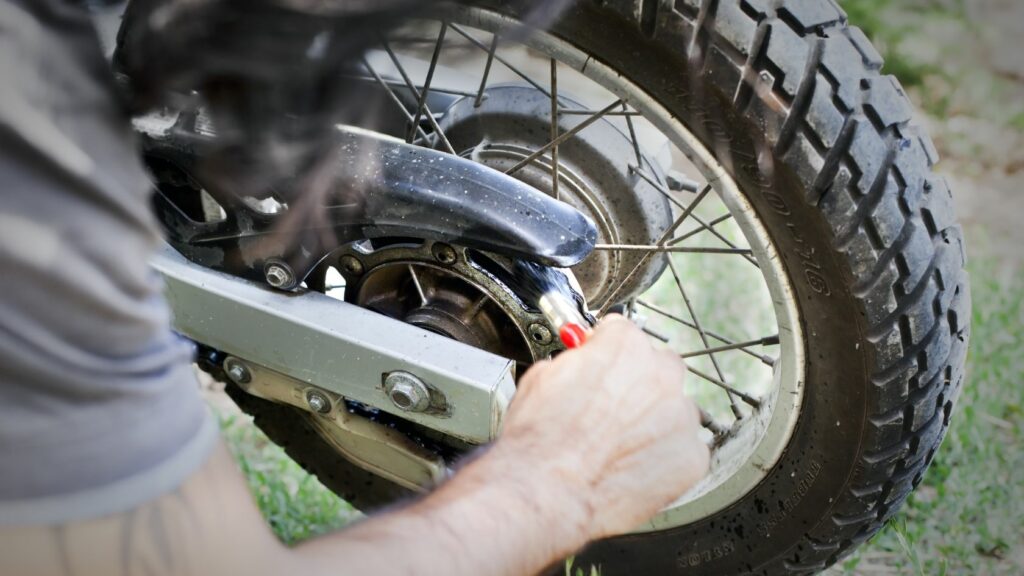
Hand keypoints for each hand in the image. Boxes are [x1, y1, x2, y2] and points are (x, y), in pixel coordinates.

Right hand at [491, 315, 708, 538]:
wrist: (549, 490)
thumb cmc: (541, 438)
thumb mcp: (543, 377)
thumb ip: (575, 363)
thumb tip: (579, 366)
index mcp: (625, 346)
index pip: (624, 334)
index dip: (607, 354)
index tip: (601, 369)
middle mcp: (661, 374)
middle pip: (660, 368)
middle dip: (640, 385)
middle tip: (613, 410)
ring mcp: (681, 417)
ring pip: (675, 412)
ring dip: (655, 423)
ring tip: (619, 446)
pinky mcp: (691, 457)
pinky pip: (684, 451)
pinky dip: (664, 459)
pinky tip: (632, 468)